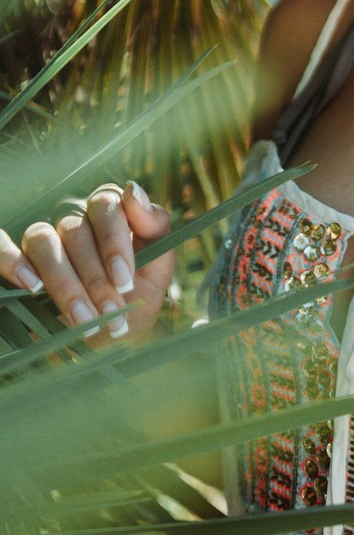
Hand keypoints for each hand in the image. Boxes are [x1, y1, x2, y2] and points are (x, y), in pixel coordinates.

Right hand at [0, 180, 174, 343]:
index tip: (124, 279)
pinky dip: (12, 260)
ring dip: (63, 282)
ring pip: (43, 240)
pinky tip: (30, 285)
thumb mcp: (156, 271)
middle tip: (109, 311)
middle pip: (76, 229)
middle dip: (95, 276)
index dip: (114, 241)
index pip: (106, 204)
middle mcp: (75, 221)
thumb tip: (134, 191)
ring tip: (82, 319)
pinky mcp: (17, 263)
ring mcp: (45, 242)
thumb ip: (156, 229)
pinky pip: (3, 247)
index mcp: (110, 215)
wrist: (107, 343)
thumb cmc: (134, 301)